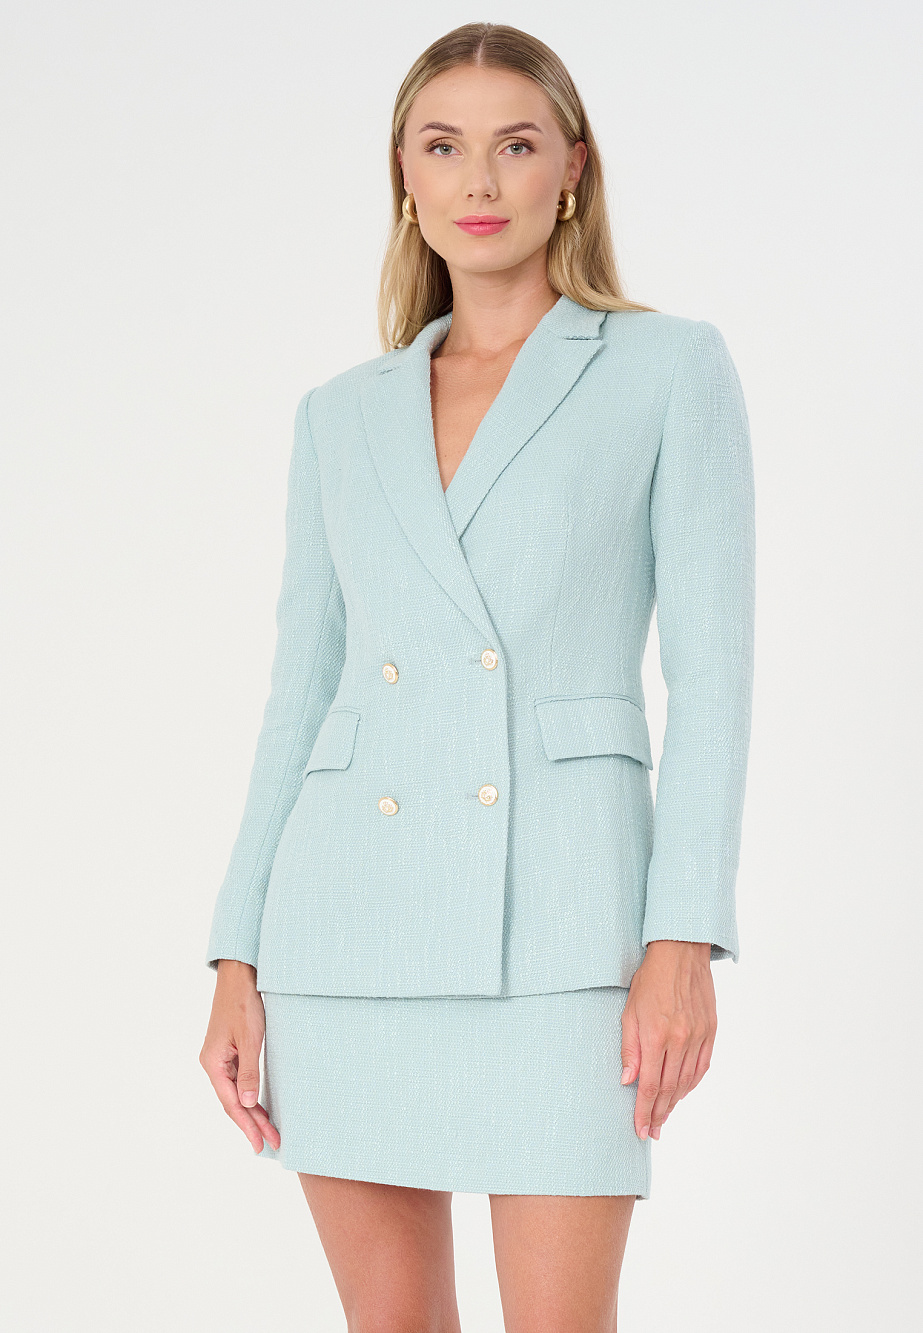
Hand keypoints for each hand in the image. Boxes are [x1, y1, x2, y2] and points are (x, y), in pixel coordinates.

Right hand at [199, 960, 280, 1153]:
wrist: (239, 975)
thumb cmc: (243, 1002)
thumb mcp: (250, 1038)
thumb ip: (248, 1072)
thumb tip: (249, 1104)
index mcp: (213, 1063)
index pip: (231, 1103)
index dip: (247, 1125)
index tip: (260, 1144)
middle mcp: (213, 1064)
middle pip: (233, 1102)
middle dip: (253, 1123)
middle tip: (273, 1143)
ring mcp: (219, 1058)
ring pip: (236, 1093)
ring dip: (253, 1112)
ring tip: (269, 1132)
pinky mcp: (228, 1051)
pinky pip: (238, 1081)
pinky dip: (250, 1095)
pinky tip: (260, 1106)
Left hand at [620, 940, 715, 1140]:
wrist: (681, 953)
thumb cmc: (650, 980)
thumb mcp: (629, 1011)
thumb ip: (629, 1048)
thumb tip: (628, 1081)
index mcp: (657, 1035)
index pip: (650, 1085)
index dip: (644, 1111)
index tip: (640, 1129)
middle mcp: (680, 1040)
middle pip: (669, 1089)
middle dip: (658, 1114)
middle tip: (651, 1132)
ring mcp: (698, 1036)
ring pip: (687, 1081)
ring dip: (674, 1103)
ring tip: (663, 1118)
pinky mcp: (711, 1031)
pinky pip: (702, 1066)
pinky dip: (692, 1084)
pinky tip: (682, 1093)